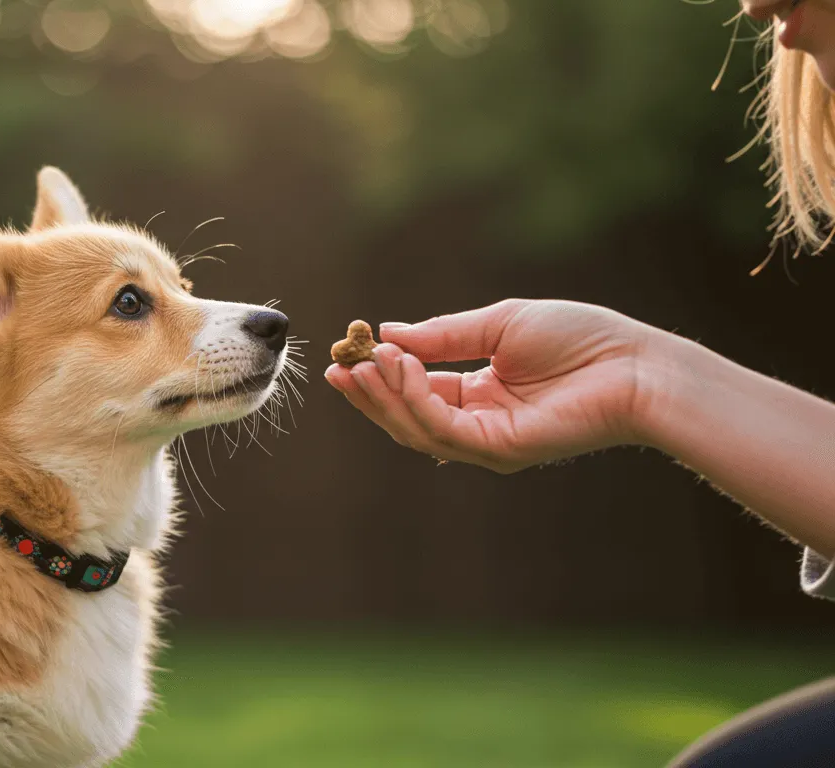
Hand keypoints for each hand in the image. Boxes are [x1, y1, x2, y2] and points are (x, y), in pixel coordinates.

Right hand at [325, 299, 658, 472]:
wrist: (634, 364)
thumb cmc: (581, 339)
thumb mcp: (498, 324)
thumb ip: (443, 335)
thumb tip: (389, 333)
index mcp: (480, 395)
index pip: (415, 391)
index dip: (379, 375)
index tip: (346, 352)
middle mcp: (479, 425)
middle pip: (406, 416)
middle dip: (368, 393)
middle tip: (338, 367)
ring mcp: (488, 442)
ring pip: (416, 427)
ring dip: (384, 395)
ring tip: (365, 361)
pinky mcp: (499, 448)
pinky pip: (441, 427)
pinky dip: (414, 398)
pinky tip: (399, 366)